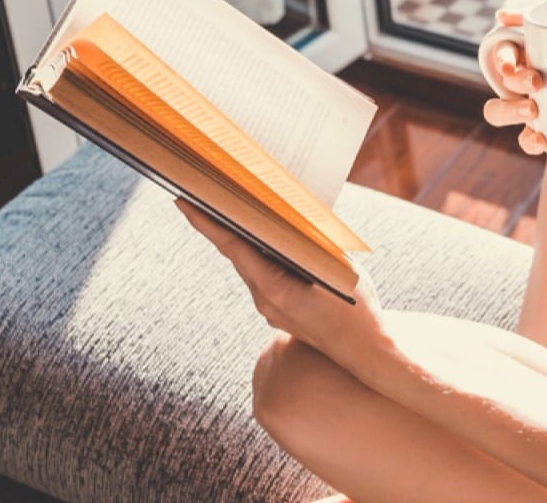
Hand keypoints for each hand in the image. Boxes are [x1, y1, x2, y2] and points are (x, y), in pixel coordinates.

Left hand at [174, 198, 383, 365]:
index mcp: (274, 288)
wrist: (363, 352)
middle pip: (237, 255)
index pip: (232, 247)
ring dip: (246, 242)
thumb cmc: (356, 309)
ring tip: (240, 213)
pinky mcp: (278, 313)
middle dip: (222, 225)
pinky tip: (272, 243)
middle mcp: (264, 300)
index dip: (206, 223)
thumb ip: (314, 241)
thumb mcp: (338, 265)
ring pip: (251, 266)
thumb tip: (296, 216)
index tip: (183, 201)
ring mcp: (269, 309)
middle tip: (206, 194)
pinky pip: (264, 278)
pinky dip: (264, 258)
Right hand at [482, 10, 546, 155]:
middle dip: (515, 81)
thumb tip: (502, 15)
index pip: (505, 50)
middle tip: (537, 82)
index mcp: (532, 52)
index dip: (502, 57)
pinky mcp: (542, 133)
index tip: (511, 63)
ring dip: (509, 110)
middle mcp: (524, 80)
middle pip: (505, 81)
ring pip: (498, 112)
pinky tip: (542, 141)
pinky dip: (529, 142)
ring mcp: (530, 108)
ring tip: (532, 112)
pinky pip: (524, 141)